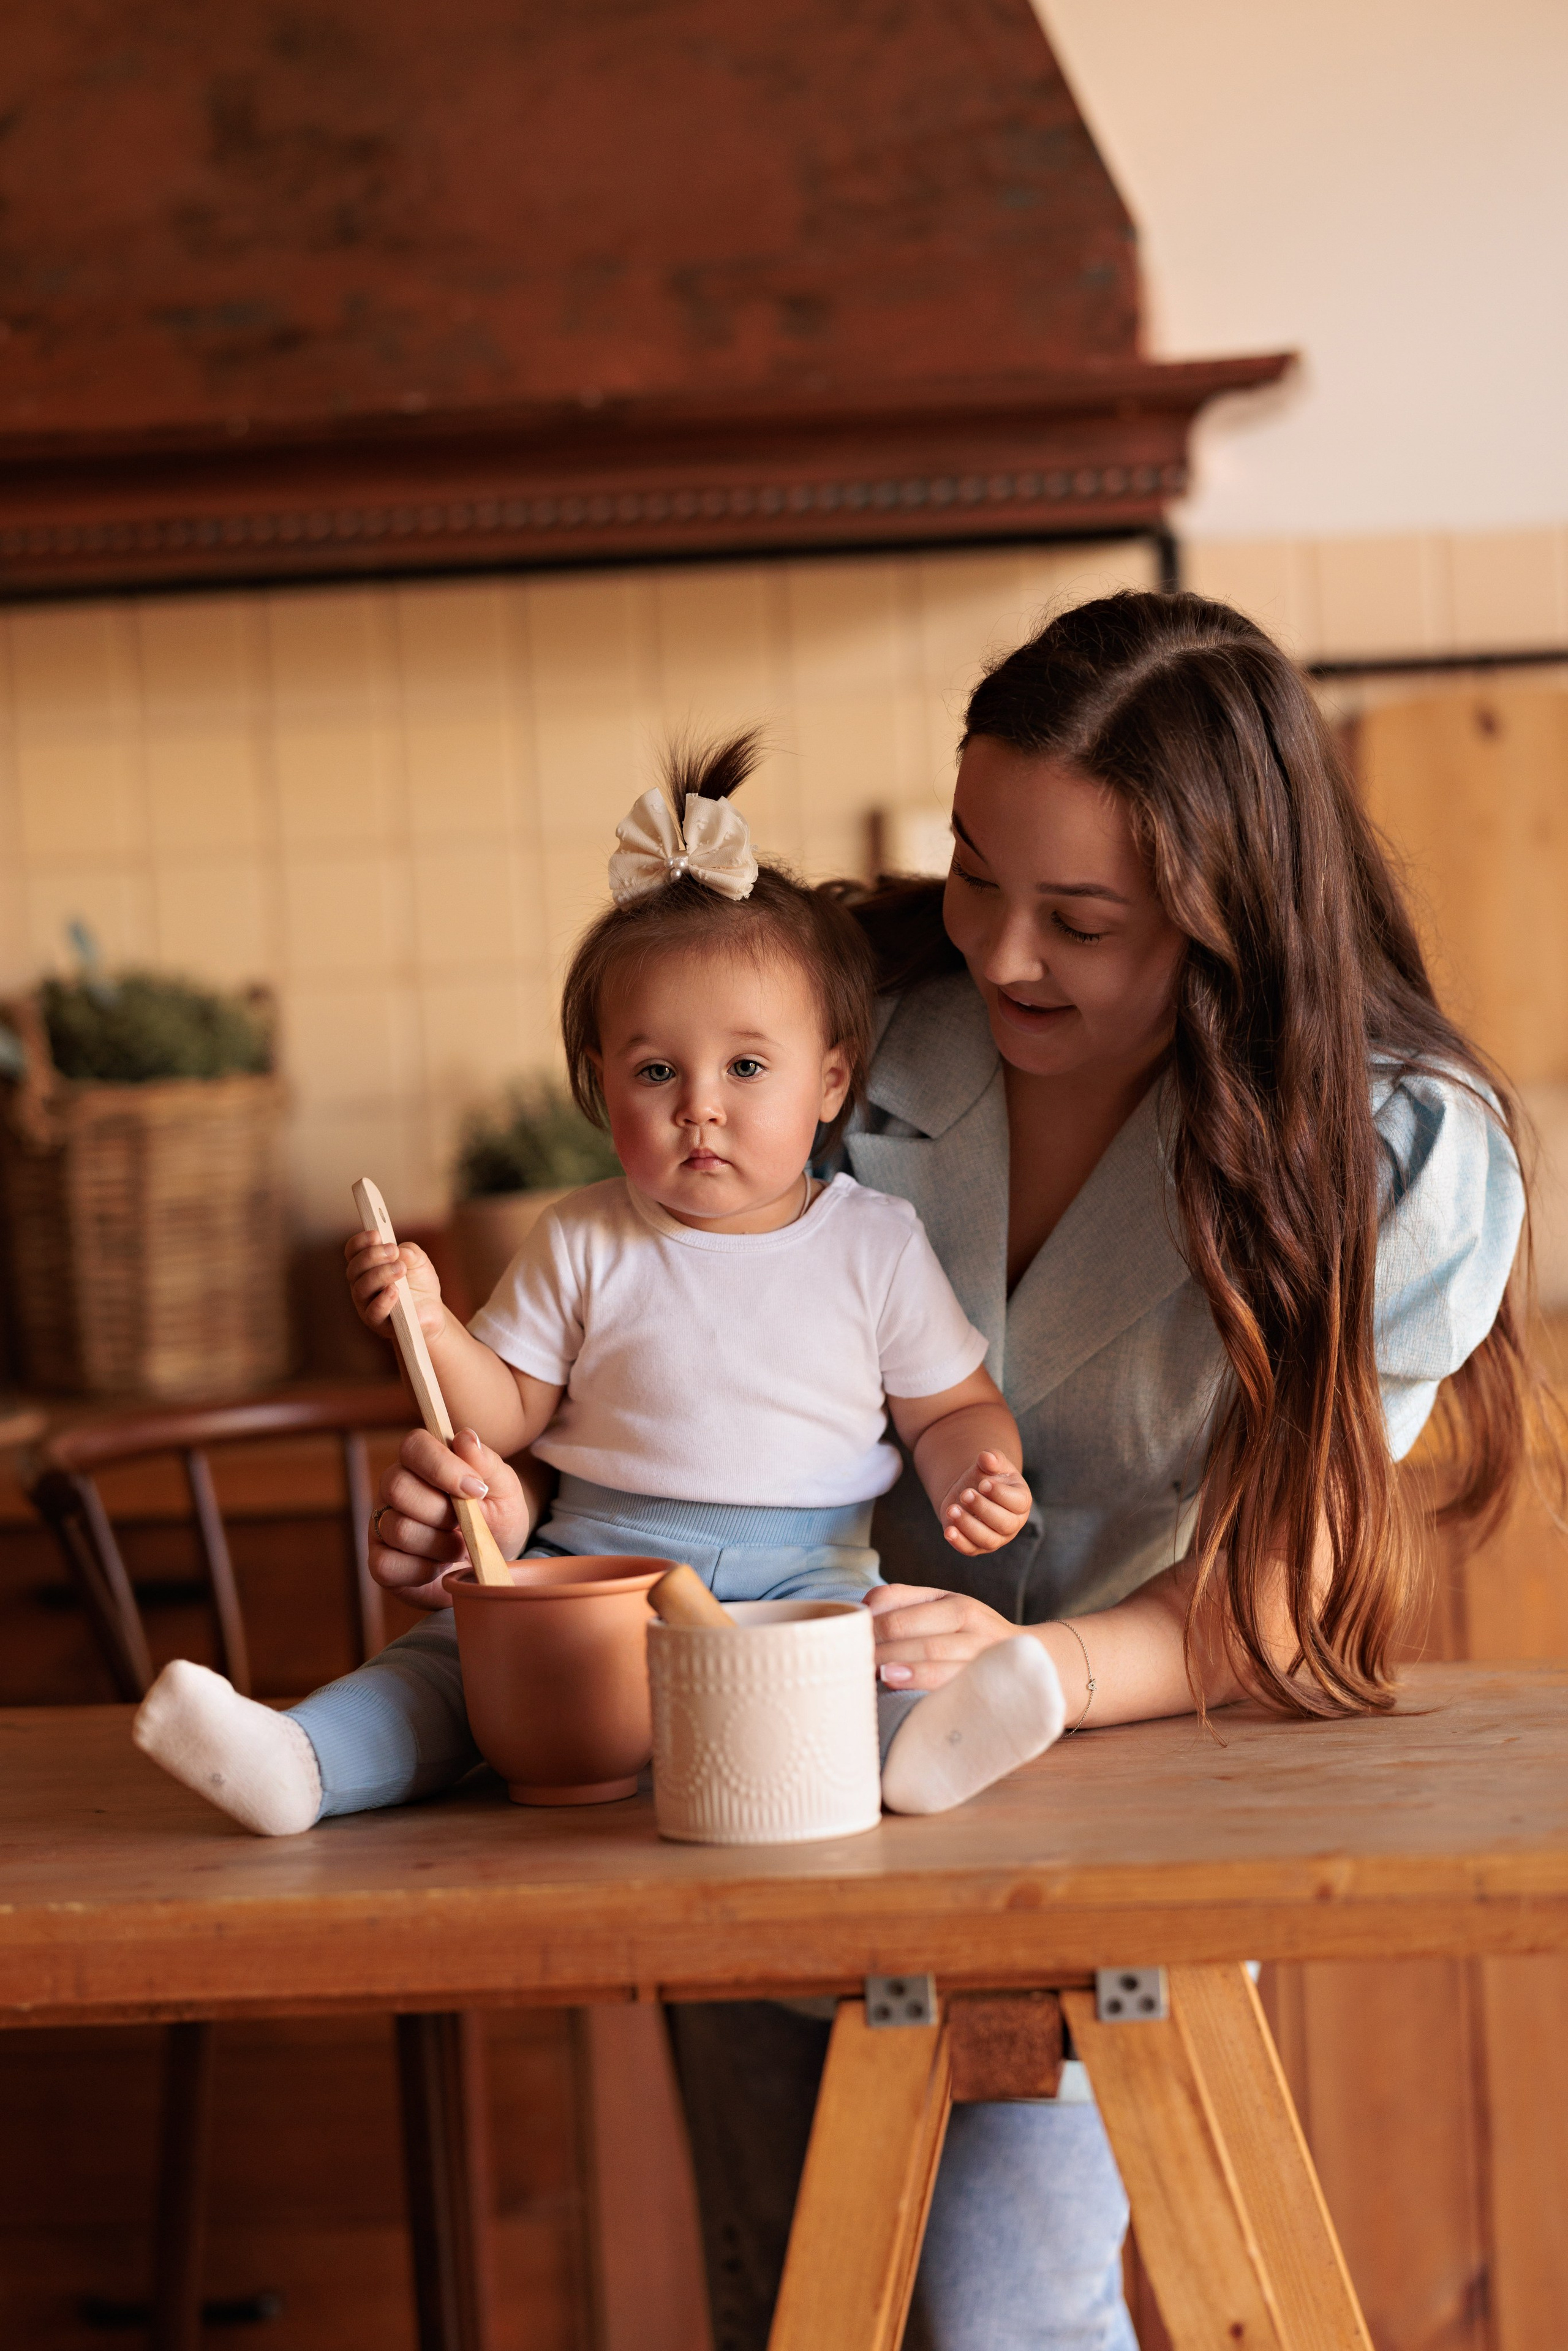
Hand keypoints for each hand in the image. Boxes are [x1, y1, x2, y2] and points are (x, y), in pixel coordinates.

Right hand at [345, 1232, 443, 1339]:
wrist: (431, 1310)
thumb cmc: (419, 1283)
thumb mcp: (419, 1261)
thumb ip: (410, 1252)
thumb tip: (400, 1251)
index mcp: (366, 1266)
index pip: (353, 1252)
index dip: (360, 1242)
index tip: (376, 1234)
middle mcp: (361, 1285)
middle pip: (354, 1269)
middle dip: (372, 1256)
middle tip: (393, 1250)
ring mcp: (366, 1305)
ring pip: (361, 1289)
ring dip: (380, 1275)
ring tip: (400, 1268)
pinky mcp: (378, 1323)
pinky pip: (373, 1312)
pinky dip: (383, 1300)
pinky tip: (395, 1290)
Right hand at [369, 1428, 531, 1609]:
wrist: (491, 1568)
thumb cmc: (496, 1521)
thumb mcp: (505, 1492)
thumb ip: (487, 1464)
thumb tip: (466, 1438)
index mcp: (423, 1462)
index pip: (414, 1446)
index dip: (442, 1466)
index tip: (477, 1488)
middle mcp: (394, 1488)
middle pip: (398, 1487)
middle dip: (443, 1512)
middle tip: (468, 1524)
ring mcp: (383, 1525)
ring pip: (398, 1528)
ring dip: (441, 1544)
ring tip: (460, 1547)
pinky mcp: (380, 1562)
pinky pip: (387, 1565)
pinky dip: (423, 1571)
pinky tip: (440, 1567)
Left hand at [864, 1584, 1020, 1691]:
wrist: (1036, 1658)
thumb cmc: (970, 1633)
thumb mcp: (943, 1605)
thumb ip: (901, 1600)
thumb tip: (860, 1608)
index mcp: (956, 1606)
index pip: (903, 1616)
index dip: (872, 1630)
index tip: (849, 1642)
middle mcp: (974, 1630)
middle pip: (920, 1641)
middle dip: (884, 1654)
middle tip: (855, 1666)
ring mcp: (985, 1660)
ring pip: (941, 1663)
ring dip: (907, 1672)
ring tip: (880, 1677)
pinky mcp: (990, 1686)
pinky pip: (957, 1689)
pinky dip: (929, 1690)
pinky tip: (908, 1695)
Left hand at [936, 1449, 1030, 1555]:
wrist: (971, 1491)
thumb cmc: (988, 1476)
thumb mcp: (992, 1465)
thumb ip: (992, 1458)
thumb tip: (987, 1456)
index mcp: (1021, 1501)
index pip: (1018, 1503)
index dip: (1001, 1494)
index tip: (983, 1484)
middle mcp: (1012, 1523)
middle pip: (1004, 1523)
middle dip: (983, 1509)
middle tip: (965, 1493)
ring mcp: (996, 1538)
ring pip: (987, 1539)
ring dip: (968, 1525)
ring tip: (951, 1509)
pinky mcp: (977, 1546)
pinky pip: (970, 1549)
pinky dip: (959, 1542)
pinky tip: (948, 1531)